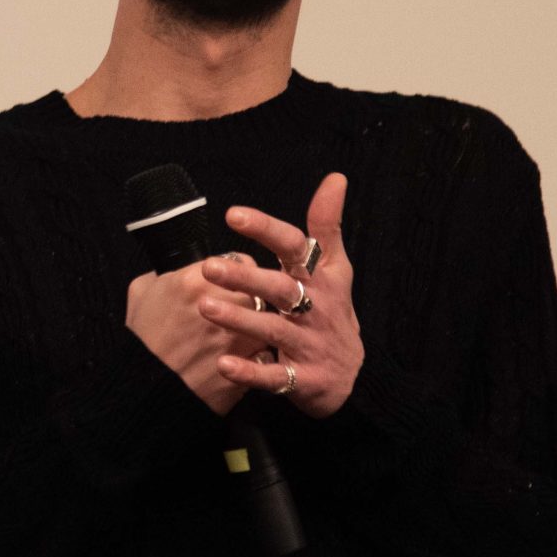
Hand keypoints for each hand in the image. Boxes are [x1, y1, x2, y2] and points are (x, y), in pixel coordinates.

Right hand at [128, 259, 271, 415]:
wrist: (147, 392)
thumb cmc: (141, 341)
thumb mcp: (140, 293)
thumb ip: (166, 274)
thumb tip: (180, 272)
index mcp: (197, 280)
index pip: (240, 262)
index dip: (236, 273)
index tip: (229, 282)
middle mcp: (226, 305)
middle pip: (258, 289)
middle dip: (249, 297)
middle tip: (235, 309)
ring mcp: (242, 336)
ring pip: (267, 321)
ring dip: (257, 326)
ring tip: (236, 336)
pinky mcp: (251, 365)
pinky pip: (265, 353)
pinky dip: (256, 355)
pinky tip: (240, 359)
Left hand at [199, 173, 363, 417]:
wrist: (352, 377)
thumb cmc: (333, 311)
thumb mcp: (336, 268)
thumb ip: (327, 224)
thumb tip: (335, 178)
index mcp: (321, 278)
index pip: (295, 246)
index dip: (266, 230)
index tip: (233, 214)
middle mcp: (316, 308)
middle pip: (281, 287)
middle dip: (246, 276)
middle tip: (208, 266)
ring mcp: (309, 344)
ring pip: (273, 329)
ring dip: (240, 319)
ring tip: (205, 307)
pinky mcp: (303, 379)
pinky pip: (274, 377)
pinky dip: (250, 372)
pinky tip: (223, 364)